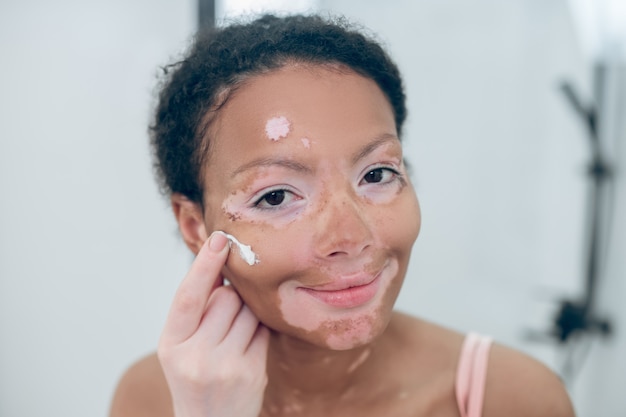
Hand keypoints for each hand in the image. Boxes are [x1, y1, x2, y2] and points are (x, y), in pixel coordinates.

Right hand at [158, 232, 269, 416]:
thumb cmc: (195, 376)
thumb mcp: (181, 345)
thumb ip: (196, 307)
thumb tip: (216, 257)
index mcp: (171, 344)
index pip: (188, 296)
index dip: (204, 265)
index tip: (219, 239)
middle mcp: (195, 356)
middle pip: (227, 298)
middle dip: (230, 296)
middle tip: (225, 316)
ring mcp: (225, 366)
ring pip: (249, 310)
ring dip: (247, 312)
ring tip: (234, 336)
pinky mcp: (252, 372)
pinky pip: (263, 329)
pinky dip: (259, 329)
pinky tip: (247, 346)